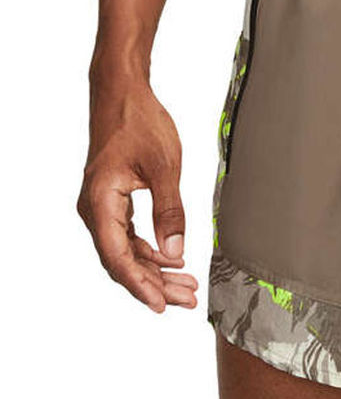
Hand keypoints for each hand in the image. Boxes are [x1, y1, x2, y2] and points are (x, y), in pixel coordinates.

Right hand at [78, 74, 197, 311]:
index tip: (161, 305)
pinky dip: (150, 252)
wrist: (121, 93)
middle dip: (154, 284)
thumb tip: (176, 253)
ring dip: (155, 271)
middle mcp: (95, 209)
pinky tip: (173, 263)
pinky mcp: (112, 201)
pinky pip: (128, 237)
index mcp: (101, 201)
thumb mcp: (164, 167)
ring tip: (187, 287)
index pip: (117, 257)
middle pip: (121, 261)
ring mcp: (102, 206)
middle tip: (187, 300)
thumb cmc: (139, 122)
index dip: (140, 285)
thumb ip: (170, 212)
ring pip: (126, 252)